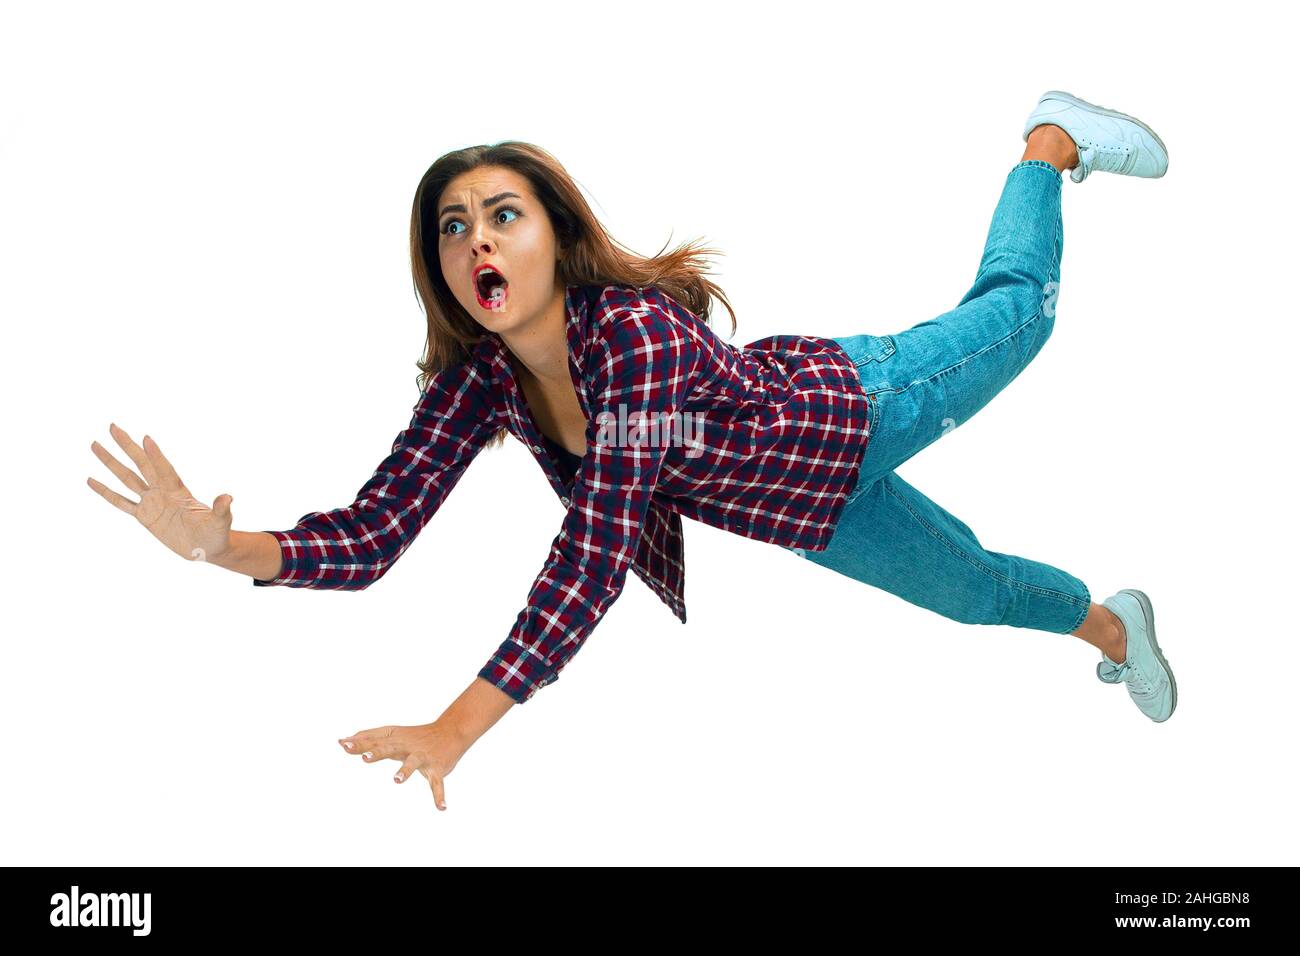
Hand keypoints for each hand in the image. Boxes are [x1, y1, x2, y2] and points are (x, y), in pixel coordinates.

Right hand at [87, 423, 234, 563]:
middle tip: (113, 426)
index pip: (164, 469)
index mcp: (179, 491)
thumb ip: (220, 509)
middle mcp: (163, 491)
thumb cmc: (216, 534)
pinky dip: (106, 492)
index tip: (146, 438)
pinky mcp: (143, 516)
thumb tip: (228, 498)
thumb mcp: (219, 522)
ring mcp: (151, 502)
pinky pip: (121, 502)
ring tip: (95, 444)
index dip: (156, 455)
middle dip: (127, 446)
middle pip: (141, 464)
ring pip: (126, 478)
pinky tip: (90, 480)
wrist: (208, 548)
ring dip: (111, 462)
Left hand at [339, 721, 464, 811]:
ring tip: (396, 780)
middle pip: (390, 748)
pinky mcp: (437, 768)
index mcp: (396, 738)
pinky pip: (437, 783)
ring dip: (405, 770)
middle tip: (365, 758)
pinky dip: (439, 795)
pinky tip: (441, 808)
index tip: (343, 744)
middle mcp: (408, 746)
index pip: (375, 739)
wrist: (452, 731)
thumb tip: (342, 741)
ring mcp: (423, 757)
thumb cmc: (416, 736)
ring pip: (413, 762)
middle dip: (378, 752)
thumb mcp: (393, 734)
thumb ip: (368, 737)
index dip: (360, 743)